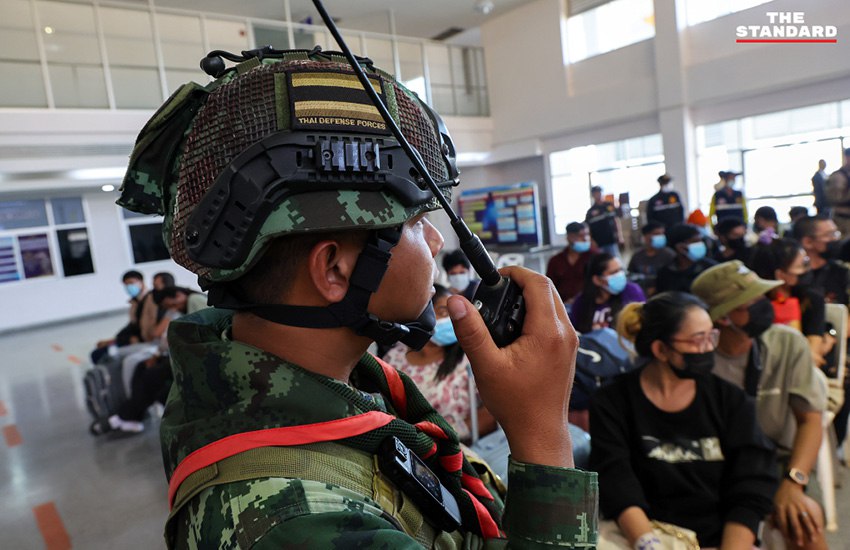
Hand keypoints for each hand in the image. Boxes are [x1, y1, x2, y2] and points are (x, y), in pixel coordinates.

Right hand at [447, 266, 577, 466]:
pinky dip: (538, 313)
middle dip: (522, 283)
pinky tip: (516, 328)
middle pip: (548, 289)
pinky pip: (555, 320)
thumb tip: (456, 301)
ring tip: (503, 307)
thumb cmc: (516, 404)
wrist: (540, 434)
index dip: (516, 273)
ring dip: (531, 297)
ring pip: (553, 304)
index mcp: (548, 332)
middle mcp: (565, 333)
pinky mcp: (567, 351)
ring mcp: (570, 343)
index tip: (496, 276)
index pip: (538, 283)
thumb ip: (471, 331)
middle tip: (496, 290)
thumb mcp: (486, 366)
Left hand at [772, 481, 822, 546]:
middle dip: (797, 534)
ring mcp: (799, 505)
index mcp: (780, 507)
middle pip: (794, 523)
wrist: (789, 485)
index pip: (782, 522)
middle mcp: (790, 507)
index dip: (785, 531)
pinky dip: (816, 522)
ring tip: (812, 540)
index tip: (788, 540)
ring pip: (805, 520)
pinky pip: (812, 514)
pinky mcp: (805, 504)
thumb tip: (773, 528)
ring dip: (809, 530)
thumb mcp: (774, 505)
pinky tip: (820, 530)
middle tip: (800, 544)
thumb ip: (774, 517)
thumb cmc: (780, 498)